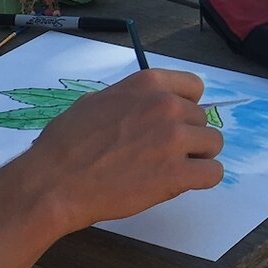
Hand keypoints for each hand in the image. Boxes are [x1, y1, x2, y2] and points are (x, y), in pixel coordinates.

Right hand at [26, 68, 223, 227]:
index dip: (185, 107)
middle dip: (187, 136)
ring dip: (196, 157)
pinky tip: (181, 184)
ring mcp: (174, 139)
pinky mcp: (177, 173)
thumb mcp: (96, 102)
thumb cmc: (66, 144)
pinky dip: (201, 179)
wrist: (53, 183)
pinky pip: (213, 174)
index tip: (171, 122)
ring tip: (169, 169)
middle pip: (202, 118)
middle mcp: (166, 105)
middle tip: (160, 154)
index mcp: (147, 83)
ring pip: (213, 144)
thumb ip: (130, 101)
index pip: (194, 87)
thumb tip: (143, 106)